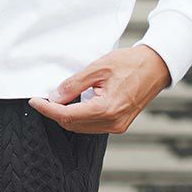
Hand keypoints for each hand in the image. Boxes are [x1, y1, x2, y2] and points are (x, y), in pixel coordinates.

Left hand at [28, 46, 170, 133]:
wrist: (156, 66)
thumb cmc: (131, 63)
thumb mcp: (98, 68)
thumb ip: (74, 84)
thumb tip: (54, 97)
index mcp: (106, 109)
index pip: (67, 115)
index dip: (47, 109)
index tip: (34, 102)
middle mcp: (112, 123)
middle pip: (73, 124)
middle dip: (56, 113)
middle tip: (44, 99)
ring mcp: (117, 126)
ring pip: (82, 128)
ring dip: (67, 116)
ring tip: (58, 101)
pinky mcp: (120, 124)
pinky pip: (93, 126)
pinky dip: (80, 118)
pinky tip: (75, 105)